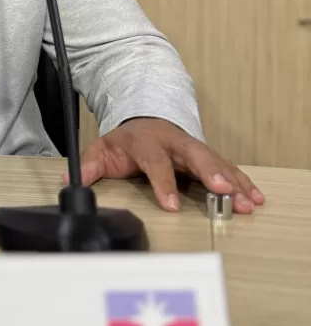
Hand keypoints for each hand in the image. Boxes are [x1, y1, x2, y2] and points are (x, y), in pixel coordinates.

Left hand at [69, 117, 264, 212]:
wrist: (144, 120)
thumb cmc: (125, 142)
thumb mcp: (101, 150)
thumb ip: (87, 166)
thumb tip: (70, 183)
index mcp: (147, 143)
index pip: (156, 163)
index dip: (163, 183)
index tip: (170, 205)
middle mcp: (175, 144)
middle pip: (196, 156)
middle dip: (211, 174)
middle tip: (225, 192)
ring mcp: (194, 149)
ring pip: (217, 163)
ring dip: (233, 183)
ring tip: (247, 202)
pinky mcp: (207, 157)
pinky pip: (227, 169)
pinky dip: (242, 182)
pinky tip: (255, 196)